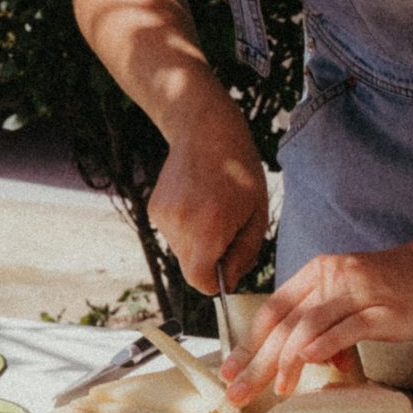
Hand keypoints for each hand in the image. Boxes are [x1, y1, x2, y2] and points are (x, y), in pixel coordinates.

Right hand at [148, 118, 267, 296]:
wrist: (205, 131)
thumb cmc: (240, 172)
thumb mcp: (257, 214)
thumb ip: (244, 254)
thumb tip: (228, 281)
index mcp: (209, 228)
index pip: (201, 281)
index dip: (217, 282)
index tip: (229, 266)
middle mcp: (180, 224)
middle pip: (192, 268)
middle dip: (210, 259)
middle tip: (228, 229)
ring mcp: (163, 217)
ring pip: (182, 251)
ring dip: (198, 242)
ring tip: (212, 209)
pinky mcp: (154, 210)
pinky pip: (172, 234)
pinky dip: (186, 227)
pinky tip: (197, 201)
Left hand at [221, 247, 412, 403]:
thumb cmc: (390, 287)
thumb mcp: (348, 297)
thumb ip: (324, 326)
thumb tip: (306, 360)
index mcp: (317, 273)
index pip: (273, 310)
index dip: (248, 342)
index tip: (229, 372)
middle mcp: (332, 278)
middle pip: (285, 323)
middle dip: (256, 361)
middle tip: (236, 393)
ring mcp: (358, 293)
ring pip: (311, 326)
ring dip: (289, 360)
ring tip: (278, 389)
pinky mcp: (385, 310)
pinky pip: (349, 327)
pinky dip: (327, 344)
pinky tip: (311, 362)